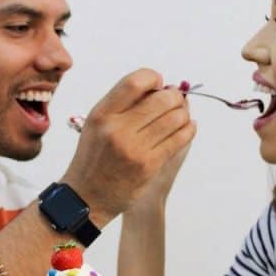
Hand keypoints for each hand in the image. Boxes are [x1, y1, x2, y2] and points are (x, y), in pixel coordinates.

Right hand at [62, 69, 195, 224]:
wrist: (87, 197)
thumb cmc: (94, 157)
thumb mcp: (97, 124)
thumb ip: (123, 104)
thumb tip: (162, 87)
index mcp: (102, 114)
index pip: (134, 82)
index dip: (153, 78)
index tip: (158, 84)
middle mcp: (116, 129)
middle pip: (161, 99)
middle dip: (174, 97)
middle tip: (175, 100)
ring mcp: (134, 148)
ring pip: (175, 118)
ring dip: (183, 114)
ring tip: (180, 116)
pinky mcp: (149, 165)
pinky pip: (179, 139)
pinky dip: (188, 130)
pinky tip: (187, 128)